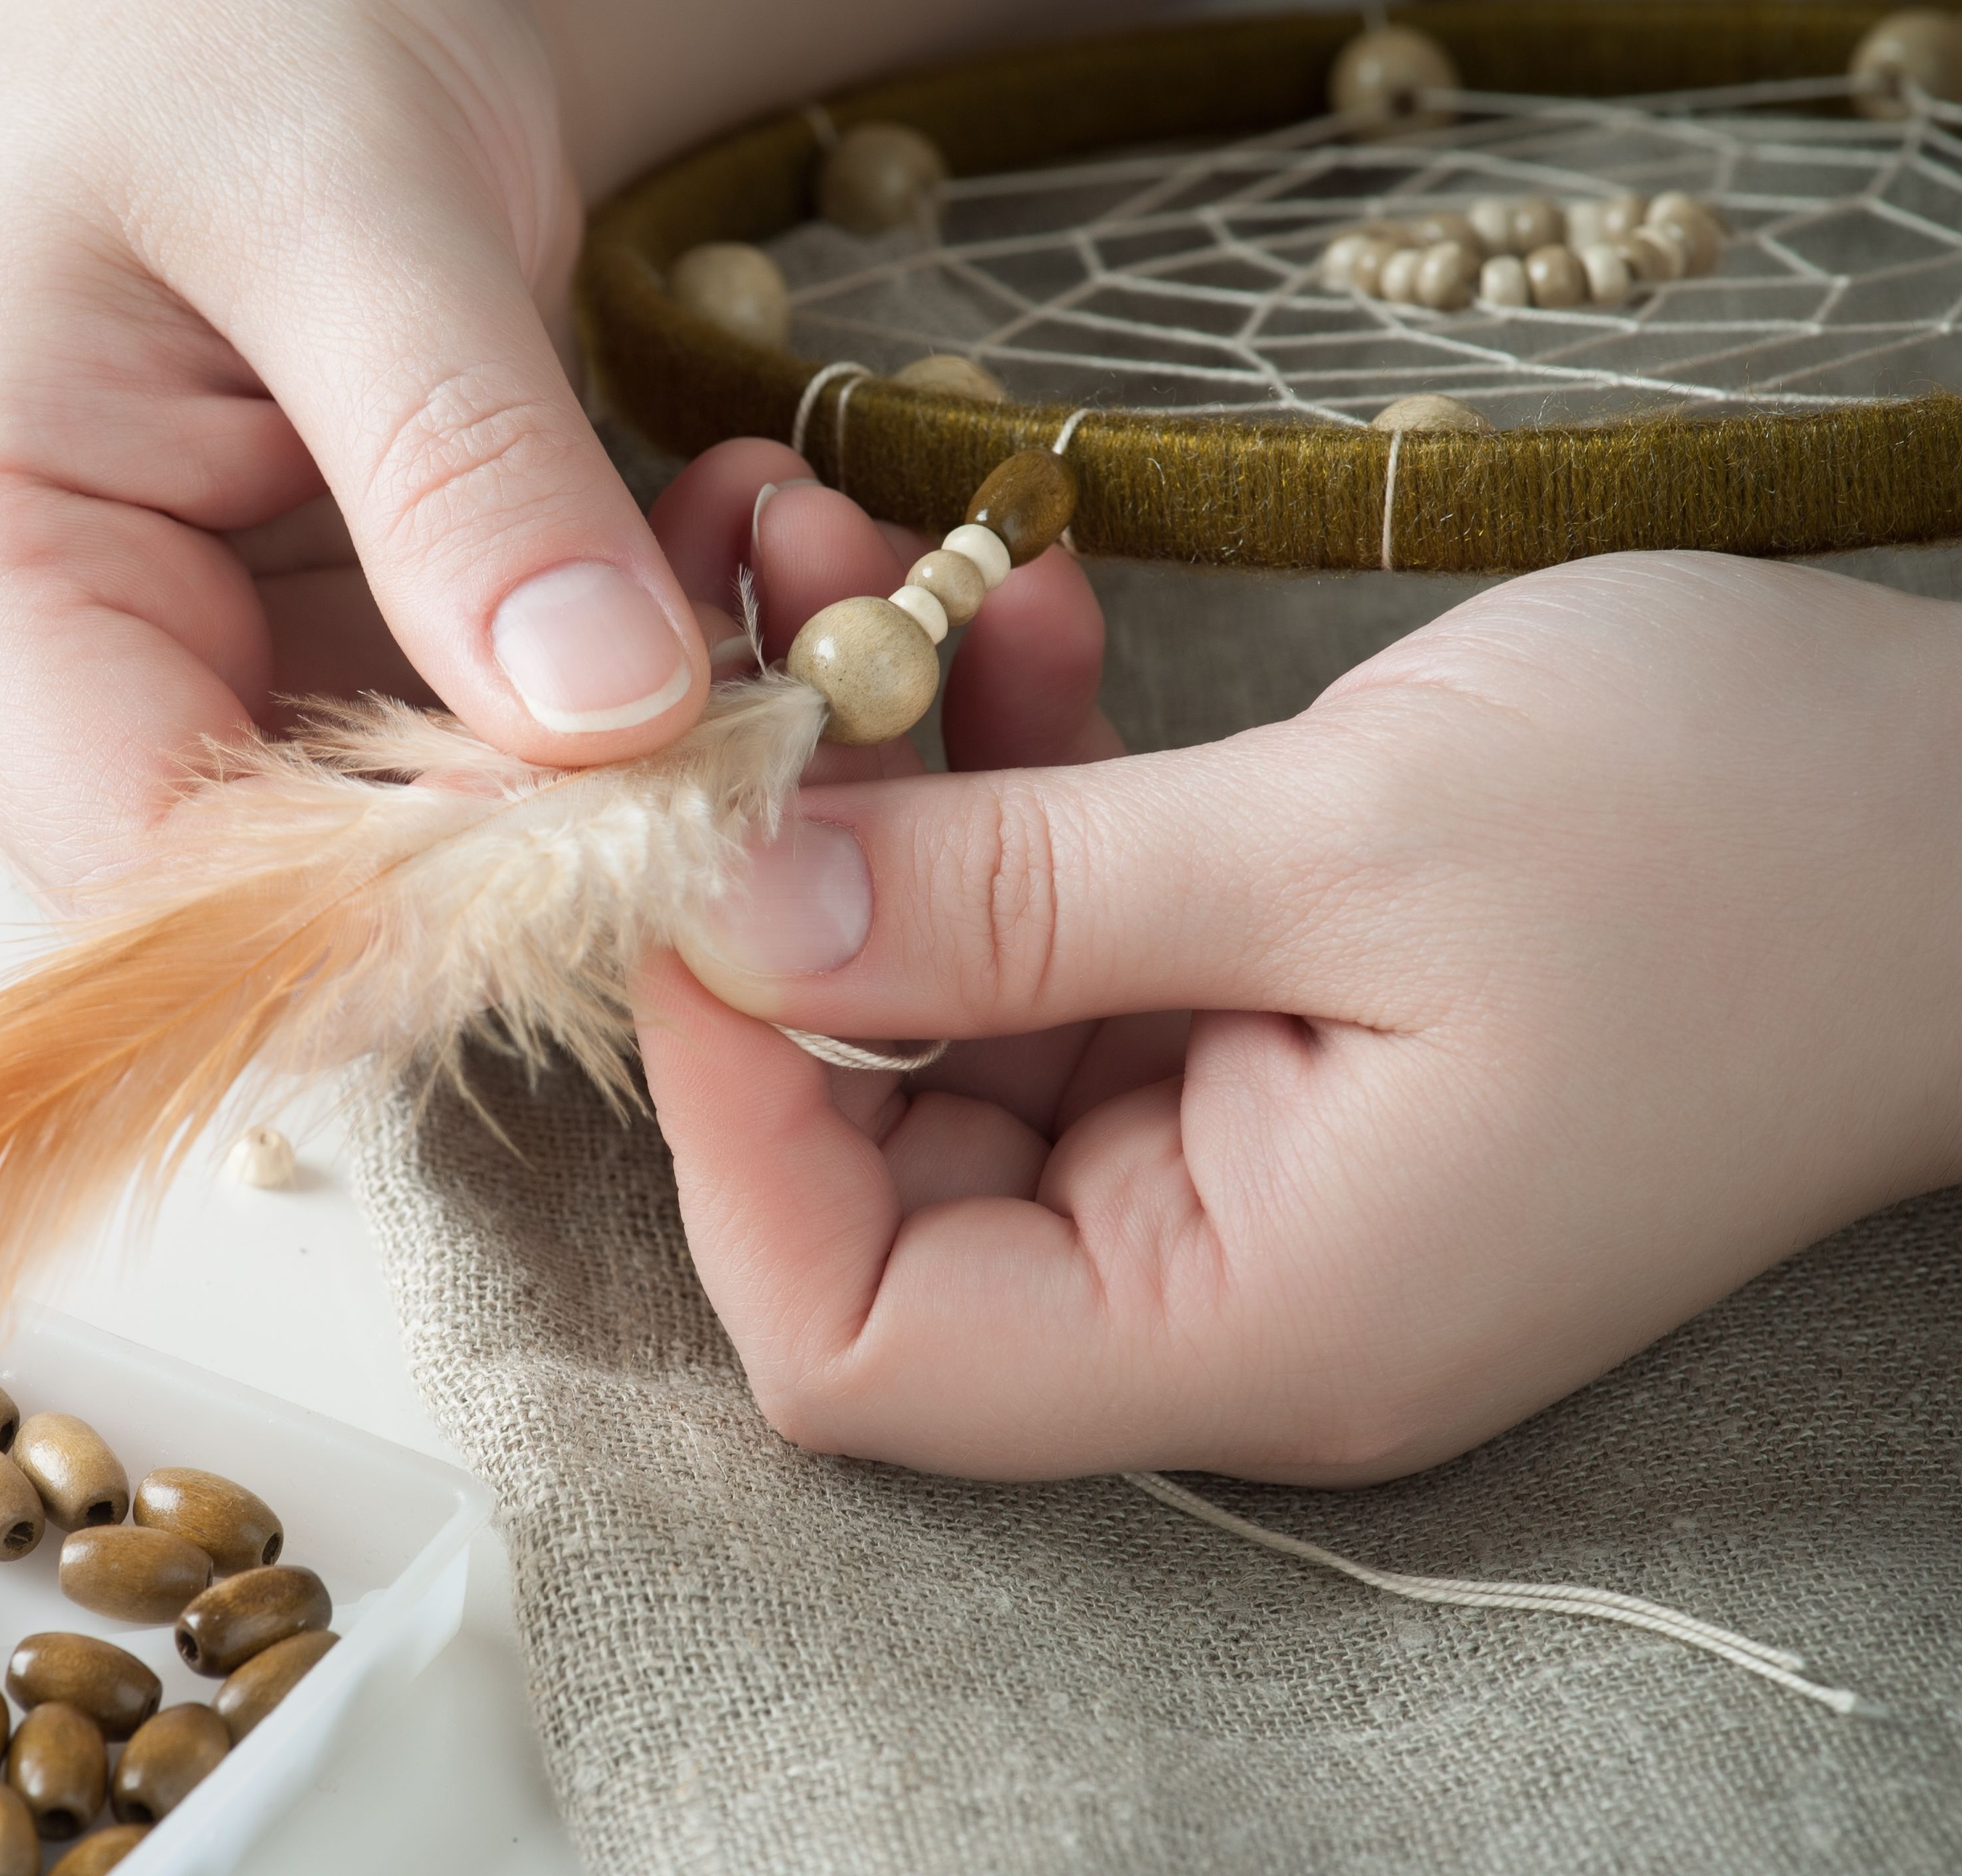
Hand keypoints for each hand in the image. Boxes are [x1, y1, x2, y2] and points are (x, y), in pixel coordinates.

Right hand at [0, 0, 710, 900]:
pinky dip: (610, 717)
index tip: (641, 815)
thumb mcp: (351, 206)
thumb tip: (606, 723)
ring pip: (410, 860)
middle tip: (757, 723)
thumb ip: (463, 467)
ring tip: (756, 604)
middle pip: (286, 902)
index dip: (399, 896)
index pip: (155, 869)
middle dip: (529, 846)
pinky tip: (718, 584)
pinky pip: (471, 774)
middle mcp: (48, 682)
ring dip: (601, 785)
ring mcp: (182, 685)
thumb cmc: (233, 29)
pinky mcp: (307, 673)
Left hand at [635, 477, 1961, 1485]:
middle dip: (780, 915)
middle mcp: (1211, 1284)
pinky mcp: (1253, 1047)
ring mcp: (1228, 1165)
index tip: (692, 872)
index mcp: (1248, 1322)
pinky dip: (1015, 793)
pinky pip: (1057, 946)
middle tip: (733, 650)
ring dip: (885, 805)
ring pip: (943, 1026)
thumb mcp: (1357, 842)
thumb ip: (1021, 895)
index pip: (852, 1336)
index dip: (723, 1122)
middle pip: (865, 1171)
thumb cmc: (1744, 842)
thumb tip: (731, 911)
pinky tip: (1019, 616)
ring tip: (856, 564)